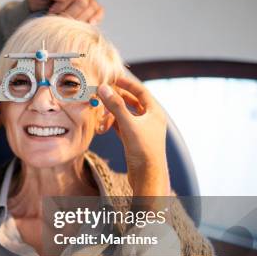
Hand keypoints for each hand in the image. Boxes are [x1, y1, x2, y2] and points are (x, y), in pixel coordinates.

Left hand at [27, 0, 103, 23]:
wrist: (40, 13)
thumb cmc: (40, 2)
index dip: (61, 6)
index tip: (51, 13)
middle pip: (82, 2)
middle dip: (68, 14)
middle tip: (57, 21)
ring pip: (91, 8)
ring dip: (78, 20)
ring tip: (66, 25)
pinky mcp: (93, 9)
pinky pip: (99, 12)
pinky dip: (95, 18)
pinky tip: (89, 23)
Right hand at [96, 77, 169, 195]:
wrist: (147, 176)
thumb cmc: (143, 150)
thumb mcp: (128, 124)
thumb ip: (116, 106)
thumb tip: (104, 89)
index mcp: (155, 112)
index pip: (141, 91)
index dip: (127, 84)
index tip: (114, 78)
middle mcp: (150, 120)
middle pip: (133, 103)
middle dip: (118, 98)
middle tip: (104, 93)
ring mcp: (142, 131)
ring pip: (126, 115)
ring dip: (114, 112)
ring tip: (101, 111)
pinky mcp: (135, 141)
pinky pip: (123, 127)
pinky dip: (113, 124)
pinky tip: (104, 124)